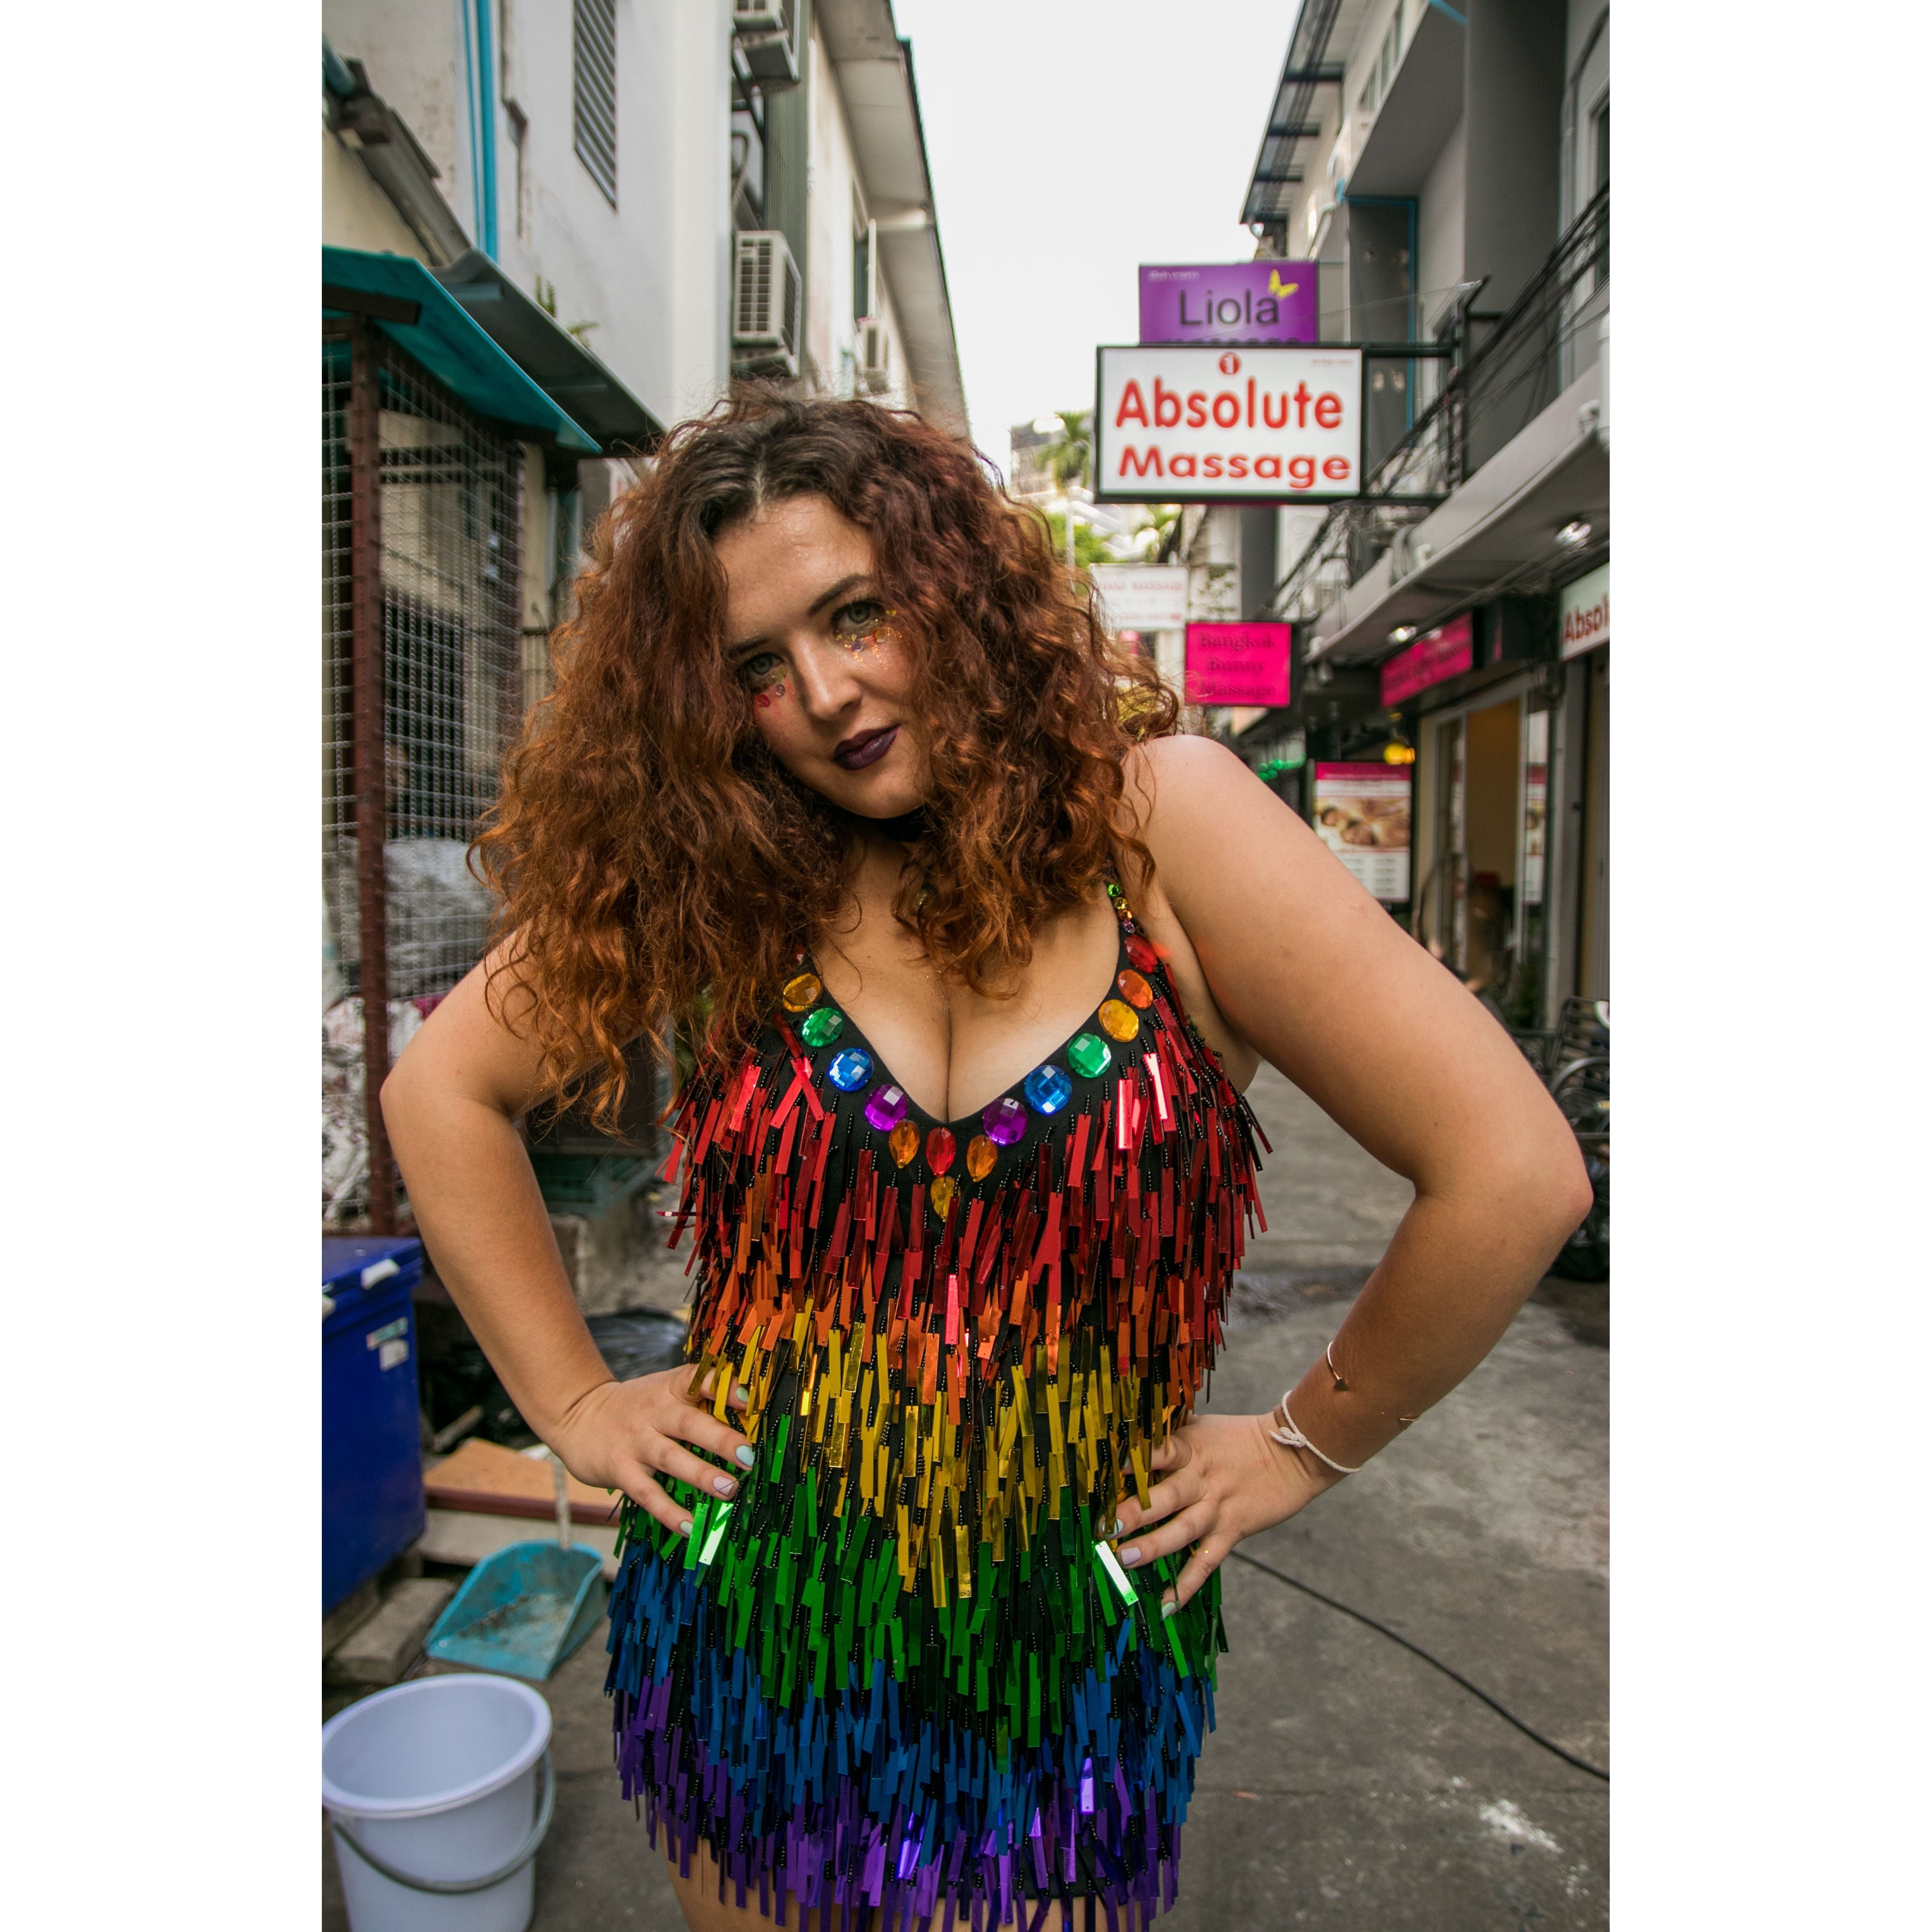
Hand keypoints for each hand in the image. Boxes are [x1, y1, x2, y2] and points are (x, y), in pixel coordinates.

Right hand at [549, 1366, 752, 1538]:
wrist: (578, 1415)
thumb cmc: (635, 1406)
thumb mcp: (662, 1391)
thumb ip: (697, 1399)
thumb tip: (747, 1411)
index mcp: (669, 1389)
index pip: (696, 1380)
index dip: (721, 1387)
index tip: (746, 1399)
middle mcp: (653, 1413)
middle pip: (688, 1423)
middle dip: (720, 1439)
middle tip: (748, 1456)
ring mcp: (636, 1443)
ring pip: (671, 1458)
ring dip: (701, 1475)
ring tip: (729, 1490)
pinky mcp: (620, 1470)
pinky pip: (647, 1494)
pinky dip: (668, 1512)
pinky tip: (689, 1528)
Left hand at [1110, 1412, 1342, 1613]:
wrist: (1292, 1453)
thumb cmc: (1238, 1438)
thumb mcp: (1202, 1427)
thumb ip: (1169, 1432)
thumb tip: (1130, 1422)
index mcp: (1190, 1447)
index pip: (1158, 1451)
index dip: (1133, 1460)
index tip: (1105, 1469)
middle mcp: (1200, 1479)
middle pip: (1164, 1496)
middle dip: (1133, 1513)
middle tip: (1104, 1527)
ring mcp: (1217, 1507)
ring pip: (1182, 1531)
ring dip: (1153, 1547)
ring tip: (1125, 1560)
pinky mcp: (1233, 1530)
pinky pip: (1206, 1561)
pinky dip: (1187, 1585)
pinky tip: (1166, 1605)